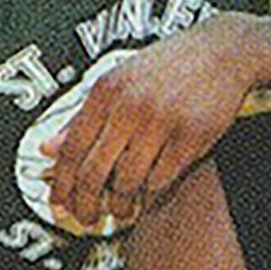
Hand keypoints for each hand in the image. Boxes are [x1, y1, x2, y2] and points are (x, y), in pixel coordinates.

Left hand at [43, 18, 256, 233]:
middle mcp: (130, 106)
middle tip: (86, 217)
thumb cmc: (168, 66)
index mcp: (107, 90)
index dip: (62, 182)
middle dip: (86, 203)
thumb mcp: (118, 80)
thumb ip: (82, 116)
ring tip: (120, 210)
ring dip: (121, 204)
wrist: (222, 52)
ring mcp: (162, 123)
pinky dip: (150, 195)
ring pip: (128, 181)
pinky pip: (162, 179)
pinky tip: (146, 198)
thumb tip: (48, 148)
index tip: (58, 203)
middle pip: (95, 171)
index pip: (73, 147)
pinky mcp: (192, 137)